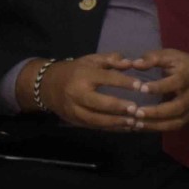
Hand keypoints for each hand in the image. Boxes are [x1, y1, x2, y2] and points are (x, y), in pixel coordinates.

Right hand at [25, 54, 143, 129]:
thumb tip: (131, 63)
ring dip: (115, 122)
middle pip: (99, 103)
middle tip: (136, 109)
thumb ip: (112, 59)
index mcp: (84, 76)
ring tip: (134, 122)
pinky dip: (110, 128)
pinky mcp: (74, 121)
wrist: (47, 86)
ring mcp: (74, 110)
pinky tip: (125, 128)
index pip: (106, 79)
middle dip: (118, 107)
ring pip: (95, 119)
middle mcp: (77, 94)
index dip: (124, 82)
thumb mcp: (92, 60)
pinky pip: (93, 127)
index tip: (141, 86)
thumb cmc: (76, 70)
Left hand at [125, 49, 188, 131]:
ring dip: (156, 125)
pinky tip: (143, 127)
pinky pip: (176, 127)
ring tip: (136, 124)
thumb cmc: (186, 65)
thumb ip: (154, 58)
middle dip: (156, 112)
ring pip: (177, 121)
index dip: (159, 87)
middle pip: (178, 107)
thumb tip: (134, 64)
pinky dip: (159, 129)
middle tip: (136, 112)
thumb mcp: (173, 56)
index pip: (176, 82)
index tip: (140, 88)